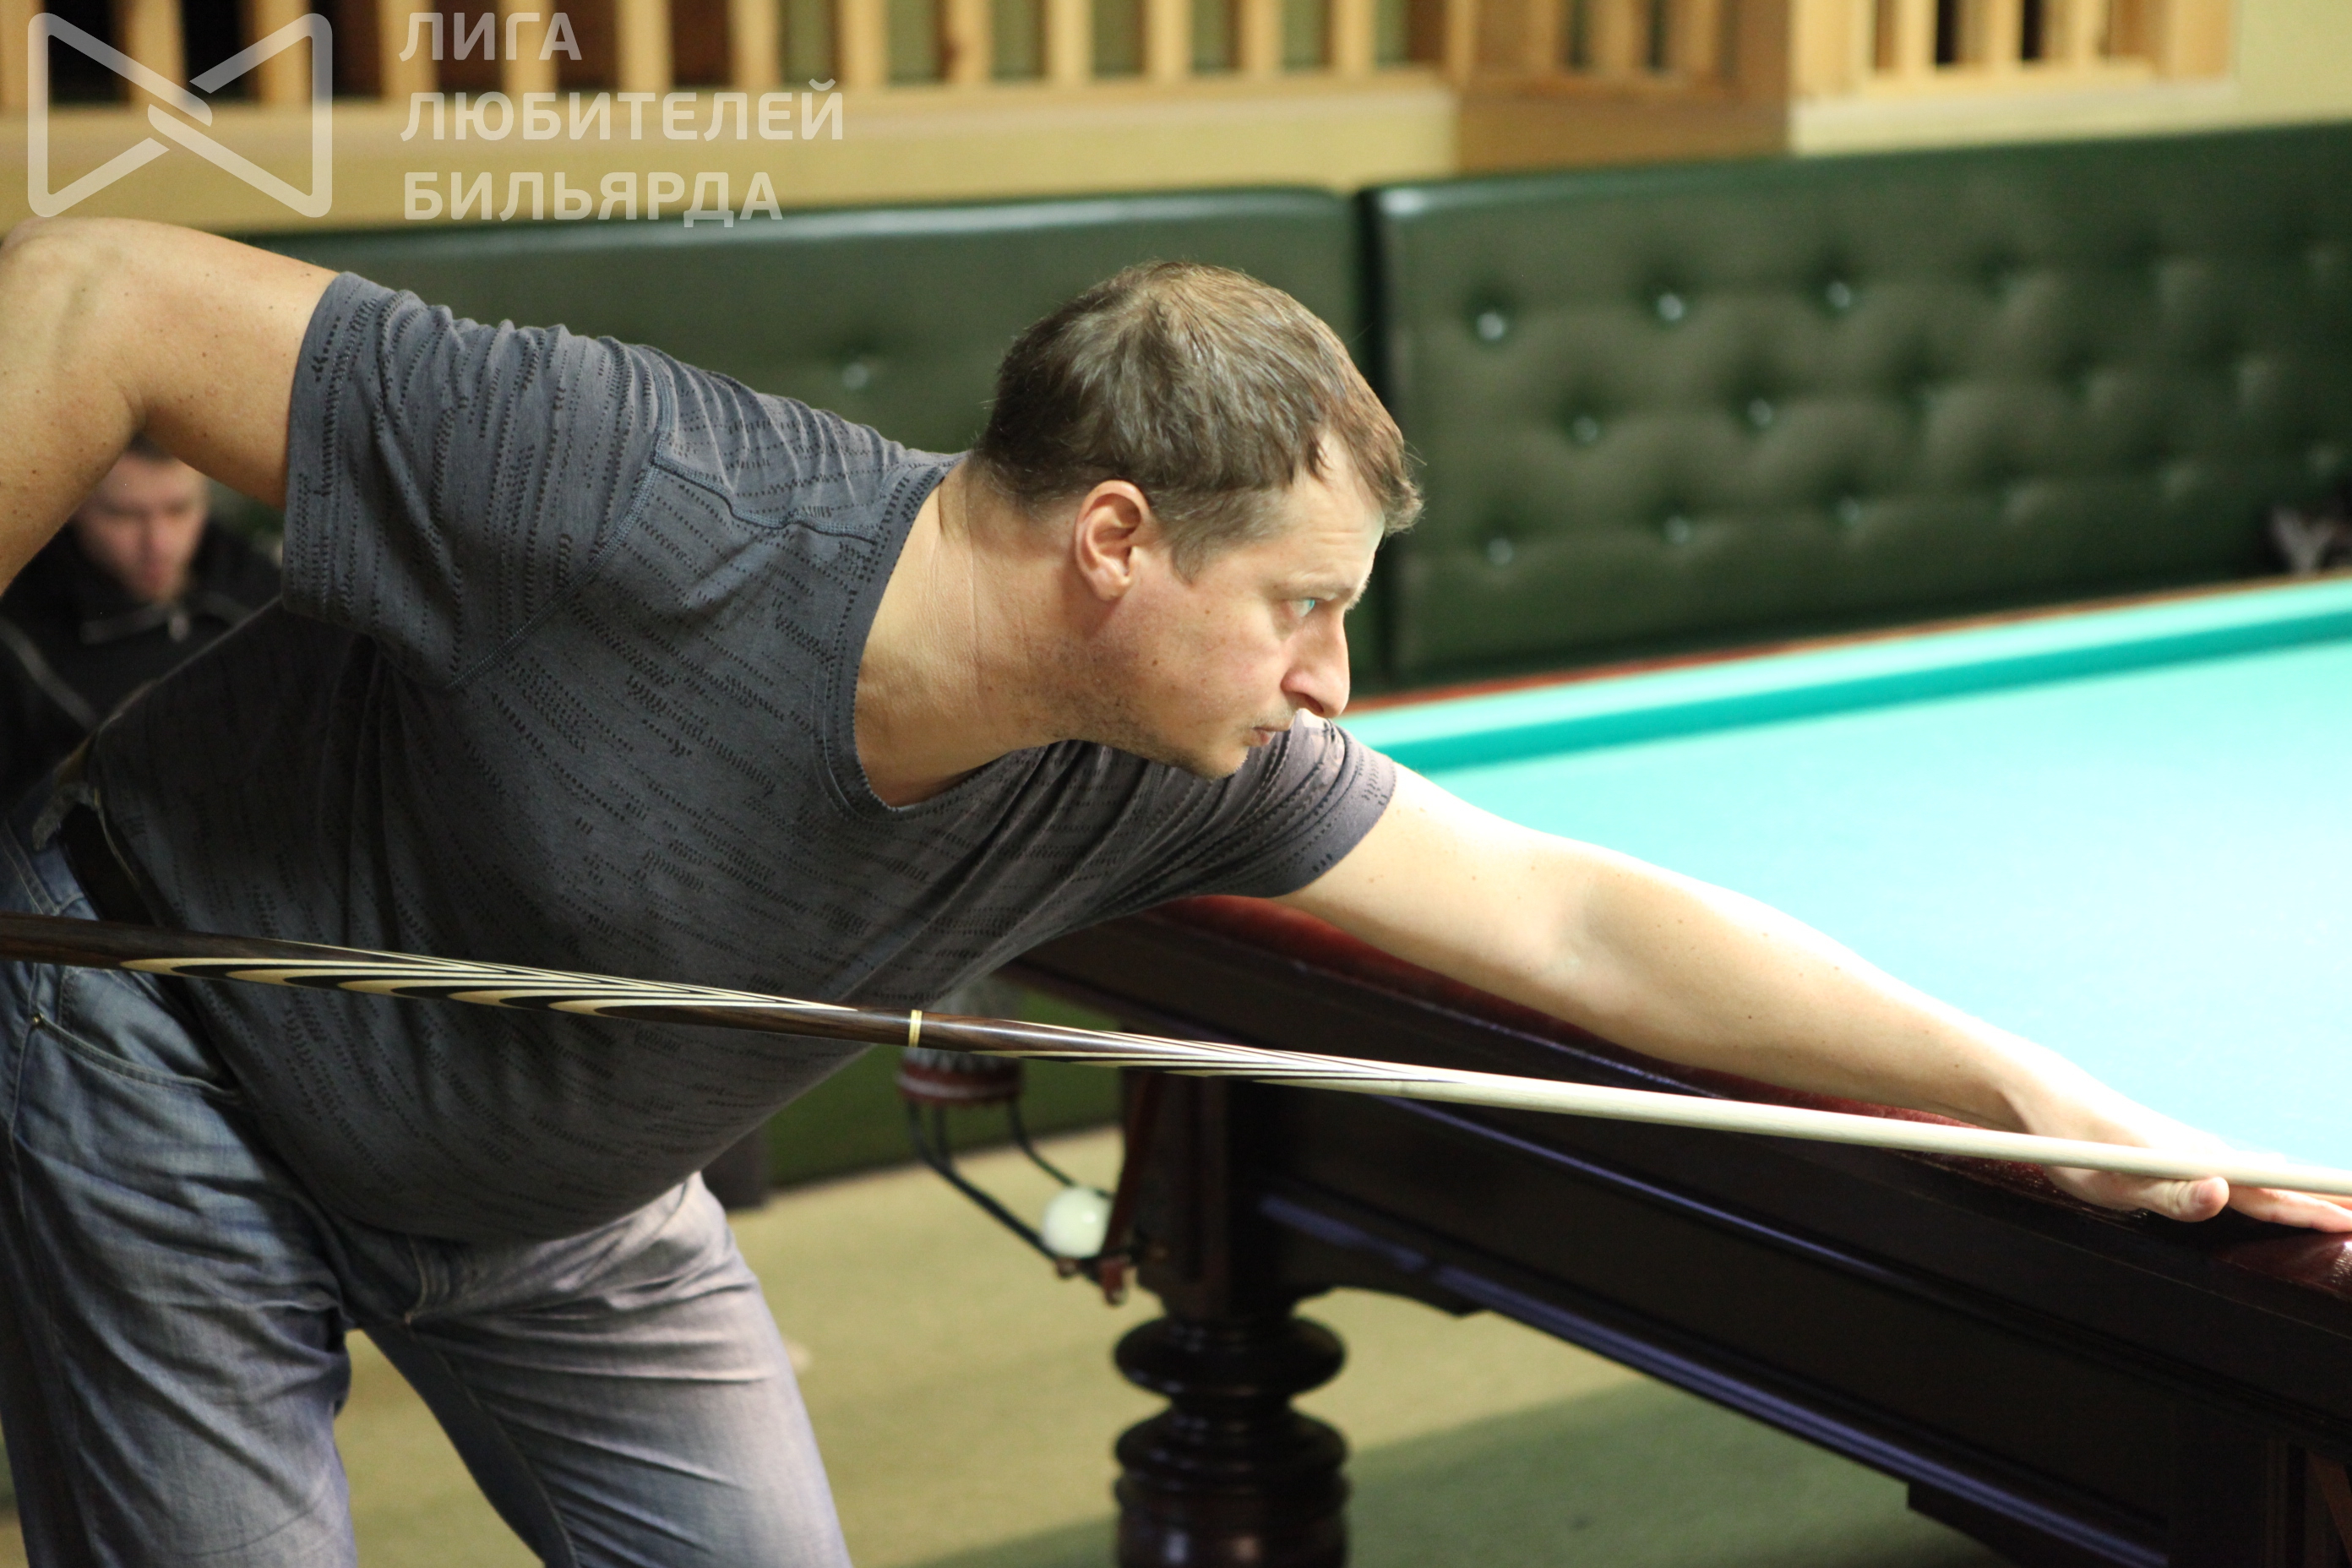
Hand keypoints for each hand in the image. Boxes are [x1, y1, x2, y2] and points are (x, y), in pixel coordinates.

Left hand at [2018, 1074, 2351, 1231]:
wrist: (2048, 1099)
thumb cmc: (2076, 1144)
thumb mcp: (2116, 1179)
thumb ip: (2170, 1193)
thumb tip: (2223, 1193)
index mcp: (2198, 1165)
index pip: (2270, 1194)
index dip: (2315, 1208)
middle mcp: (2203, 1156)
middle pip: (2277, 1185)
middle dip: (2325, 1200)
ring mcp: (2192, 1152)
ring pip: (2261, 1177)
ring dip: (2303, 1192)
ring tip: (2340, 1206)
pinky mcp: (2176, 1152)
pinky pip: (2236, 1172)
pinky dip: (2270, 1182)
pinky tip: (2274, 1183)